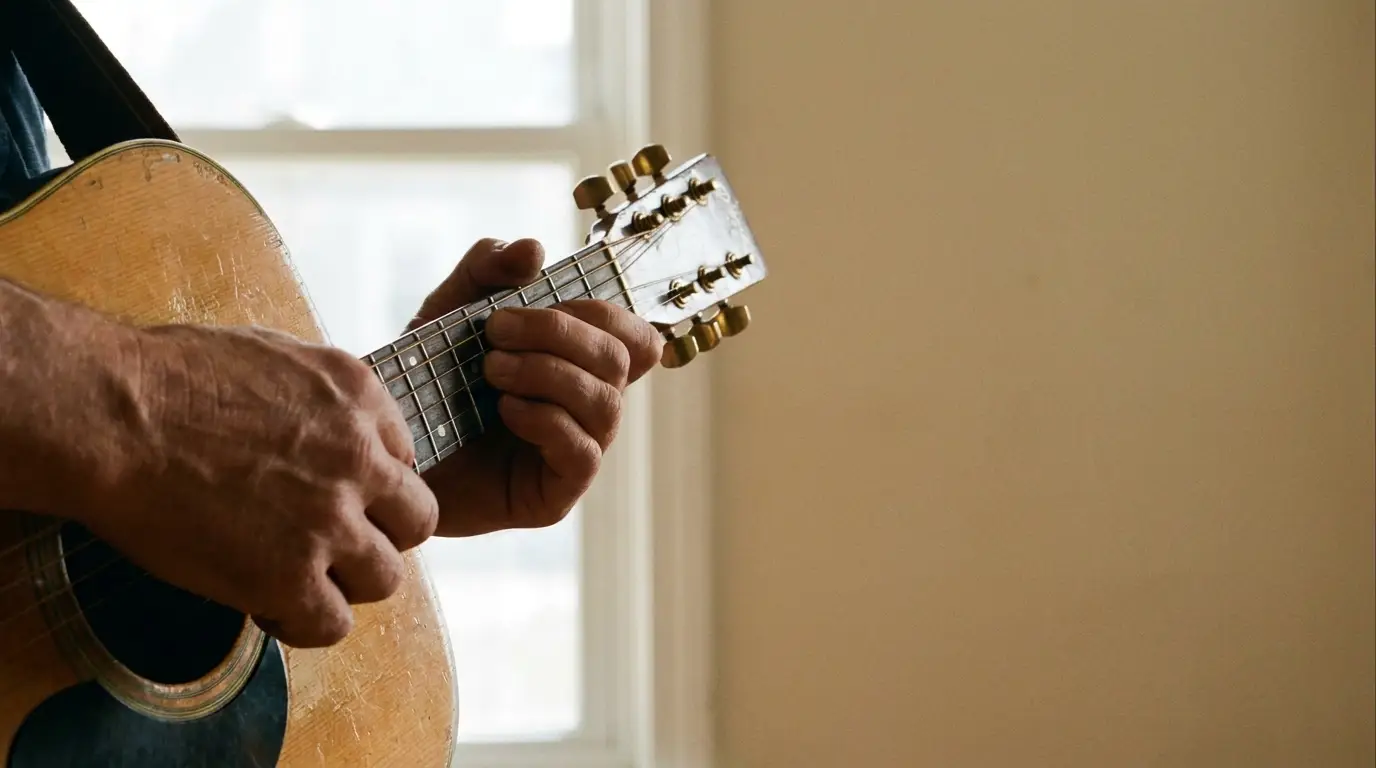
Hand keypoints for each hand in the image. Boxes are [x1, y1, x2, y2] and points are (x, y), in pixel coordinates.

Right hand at [76, 323, 437, 647]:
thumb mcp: (273, 355)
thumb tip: (329, 422)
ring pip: (386, 578)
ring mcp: (329, 522)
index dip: (371, 485)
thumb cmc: (167, 376)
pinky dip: (305, 623)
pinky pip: (332, 623)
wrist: (110, 416)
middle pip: (415, 521)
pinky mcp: (287, 577)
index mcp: (359, 398)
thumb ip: (320, 396)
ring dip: (347, 582)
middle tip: (331, 542)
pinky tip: (268, 607)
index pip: (405, 460)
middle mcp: (360, 460)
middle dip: (378, 535)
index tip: (337, 496)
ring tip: (298, 577)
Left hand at [408, 238, 661, 535]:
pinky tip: (503, 409)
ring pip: (606, 403)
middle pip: (623, 359)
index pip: (636, 337)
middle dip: (559, 333)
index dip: (604, 312)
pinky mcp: (556, 495)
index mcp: (581, 365)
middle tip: (495, 331)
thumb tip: (536, 249)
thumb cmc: (427, 380)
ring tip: (490, 370)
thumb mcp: (450, 309)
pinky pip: (581, 452)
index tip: (542, 298)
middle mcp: (590, 407)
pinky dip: (545, 420)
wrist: (384, 451)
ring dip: (547, 373)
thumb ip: (487, 269)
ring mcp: (579, 452)